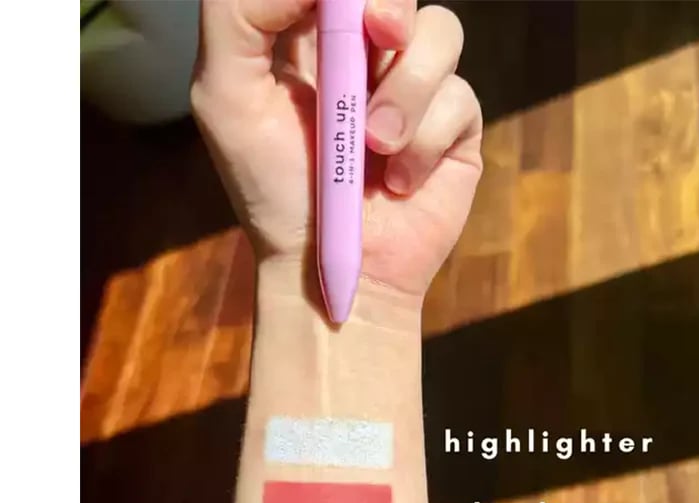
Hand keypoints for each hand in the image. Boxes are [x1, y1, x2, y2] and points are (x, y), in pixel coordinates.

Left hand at [191, 0, 482, 300]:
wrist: (332, 268)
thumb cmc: (273, 190)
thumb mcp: (225, 96)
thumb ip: (242, 10)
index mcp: (310, 37)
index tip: (340, 7)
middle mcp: (366, 55)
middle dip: (391, 2)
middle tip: (380, 33)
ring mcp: (413, 90)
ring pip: (441, 33)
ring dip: (408, 91)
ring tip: (376, 149)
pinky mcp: (453, 129)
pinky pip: (460, 99)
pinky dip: (427, 141)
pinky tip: (401, 183)